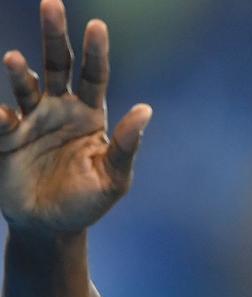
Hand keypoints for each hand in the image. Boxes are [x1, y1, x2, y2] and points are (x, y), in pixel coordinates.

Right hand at [0, 0, 151, 234]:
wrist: (51, 227)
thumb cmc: (88, 202)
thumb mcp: (114, 179)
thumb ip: (126, 146)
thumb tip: (146, 109)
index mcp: (90, 116)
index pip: (94, 76)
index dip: (96, 52)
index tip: (98, 25)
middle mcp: (60, 110)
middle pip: (57, 65)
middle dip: (54, 36)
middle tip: (52, 4)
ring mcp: (31, 122)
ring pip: (25, 87)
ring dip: (20, 73)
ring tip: (16, 60)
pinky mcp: (6, 139)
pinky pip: (1, 122)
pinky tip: (3, 118)